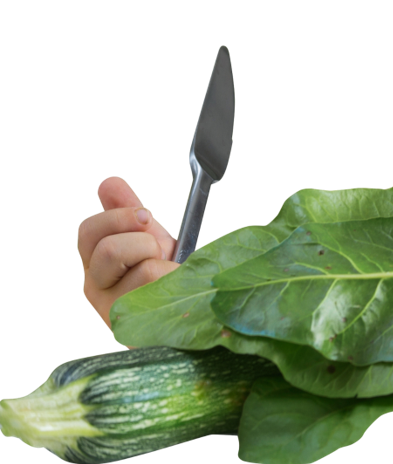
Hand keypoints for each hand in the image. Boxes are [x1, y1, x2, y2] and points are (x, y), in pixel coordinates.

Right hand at [79, 176, 180, 334]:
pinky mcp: (139, 328)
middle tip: (158, 250)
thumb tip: (108, 183)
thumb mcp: (147, 238)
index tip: (146, 215)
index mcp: (95, 263)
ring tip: (168, 275)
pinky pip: (167, 291)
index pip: (88, 232)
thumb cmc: (162, 275)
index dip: (118, 216)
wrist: (185, 311)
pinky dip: (179, 280)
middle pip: (109, 250)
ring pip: (144, 270)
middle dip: (144, 241)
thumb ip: (126, 211)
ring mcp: (115, 311)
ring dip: (166, 266)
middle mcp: (97, 288)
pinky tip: (177, 289)